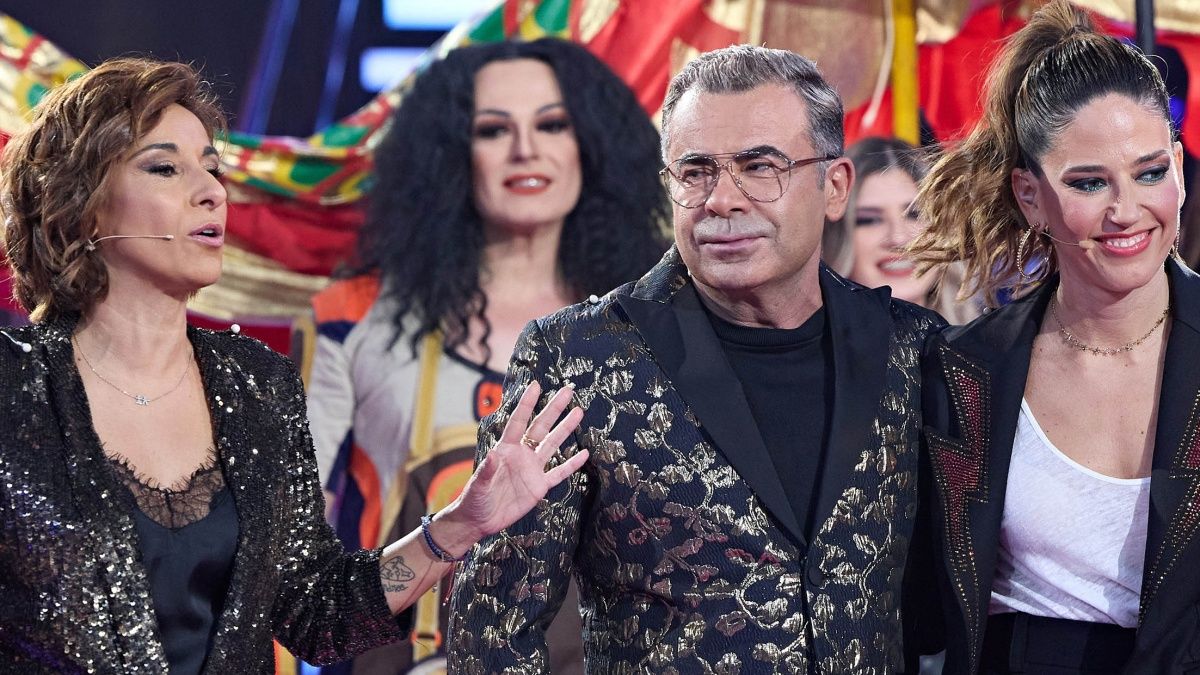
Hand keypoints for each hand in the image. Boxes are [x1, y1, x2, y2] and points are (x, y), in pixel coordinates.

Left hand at [434, 380, 586, 550]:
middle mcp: (521, 455)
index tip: (536, 385)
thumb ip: (486, 470)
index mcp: (505, 449)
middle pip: (540, 427)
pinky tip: (584, 454)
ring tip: (579, 412)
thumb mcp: (478, 486)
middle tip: (567, 391)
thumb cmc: (474, 500)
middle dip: (553, 409)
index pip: (518, 422)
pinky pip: (558, 473)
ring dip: (565, 429)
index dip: (526, 404)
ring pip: (552, 445)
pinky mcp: (539, 487)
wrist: (480, 520)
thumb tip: (492, 454)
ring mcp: (532, 470)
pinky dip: (571, 464)